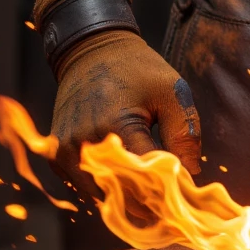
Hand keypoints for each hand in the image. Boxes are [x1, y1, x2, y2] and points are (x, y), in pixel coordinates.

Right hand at [50, 30, 201, 197]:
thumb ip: (185, 133)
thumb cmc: (136, 70)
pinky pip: (84, 186)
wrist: (90, 51)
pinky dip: (105, 186)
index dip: (169, 187)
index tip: (184, 189)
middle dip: (149, 199)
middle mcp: (85, 142)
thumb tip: (192, 175)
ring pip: (102, 196)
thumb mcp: (171, 92)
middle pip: (123, 194)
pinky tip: (122, 173)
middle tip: (168, 194)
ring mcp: (65, 150)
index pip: (147, 178)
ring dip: (126, 195)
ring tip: (147, 183)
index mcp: (116, 125)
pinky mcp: (56, 154)